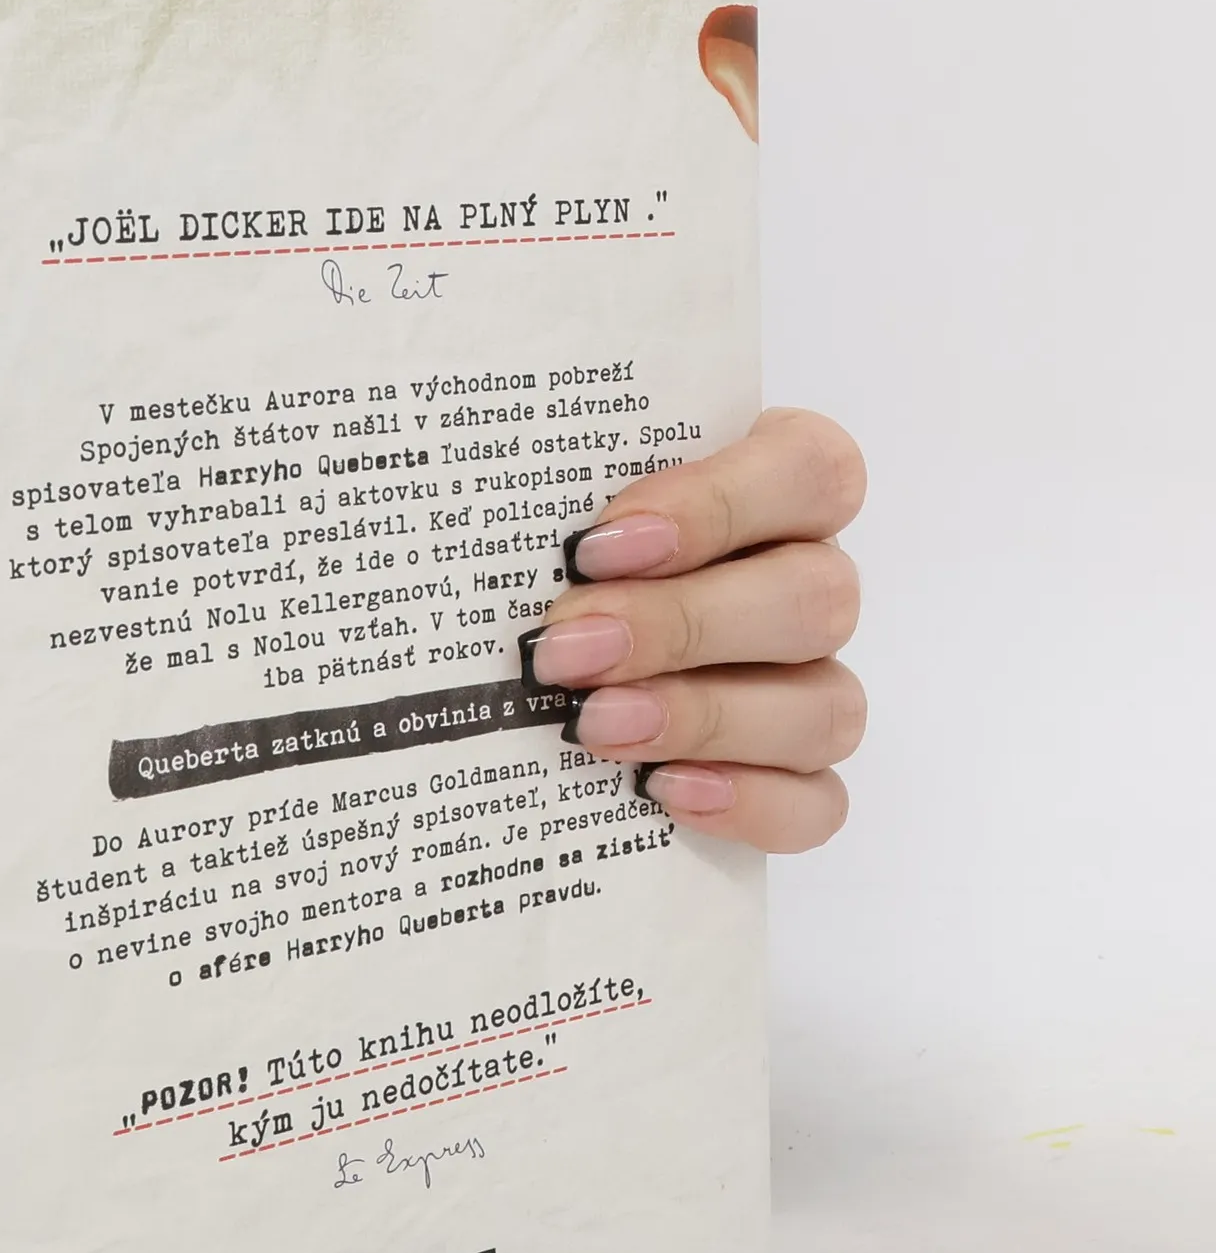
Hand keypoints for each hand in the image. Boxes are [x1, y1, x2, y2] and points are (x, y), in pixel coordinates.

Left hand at [524, 408, 865, 852]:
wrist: (504, 702)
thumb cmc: (541, 572)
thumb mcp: (536, 510)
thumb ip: (535, 487)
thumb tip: (426, 448)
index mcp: (770, 493)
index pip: (809, 472)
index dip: (717, 505)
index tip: (594, 547)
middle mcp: (805, 586)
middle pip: (817, 596)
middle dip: (682, 626)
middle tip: (567, 652)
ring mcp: (812, 689)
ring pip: (826, 706)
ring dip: (707, 718)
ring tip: (594, 727)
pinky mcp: (797, 782)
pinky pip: (817, 804)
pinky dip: (751, 802)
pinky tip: (660, 791)